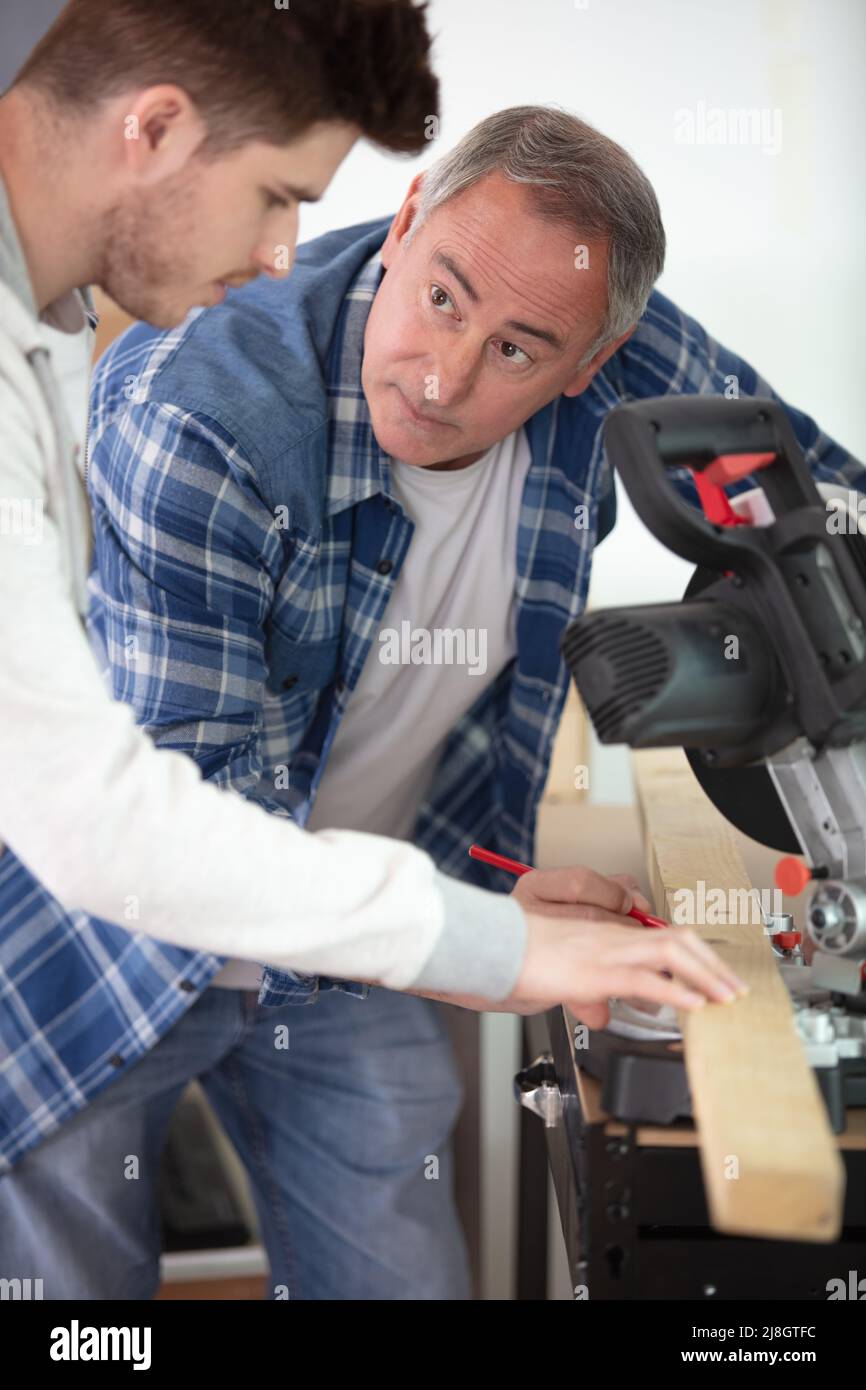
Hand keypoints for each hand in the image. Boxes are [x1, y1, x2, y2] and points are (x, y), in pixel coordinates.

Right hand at [506, 865, 747, 1028]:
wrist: (484, 946)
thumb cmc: (510, 958)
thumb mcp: (554, 979)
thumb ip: (583, 994)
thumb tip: (600, 1015)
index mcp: (599, 932)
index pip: (655, 934)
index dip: (689, 952)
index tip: (709, 973)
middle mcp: (607, 935)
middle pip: (675, 937)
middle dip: (710, 962)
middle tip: (731, 986)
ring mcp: (603, 950)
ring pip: (670, 952)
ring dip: (705, 975)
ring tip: (726, 996)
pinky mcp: (594, 971)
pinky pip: (645, 979)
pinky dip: (676, 991)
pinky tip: (694, 1005)